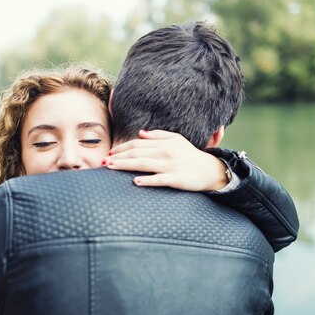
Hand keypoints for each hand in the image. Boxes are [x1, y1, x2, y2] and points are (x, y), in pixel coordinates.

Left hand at [103, 129, 228, 190]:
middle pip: (137, 153)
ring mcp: (171, 165)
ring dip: (124, 165)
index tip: (110, 153)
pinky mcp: (176, 178)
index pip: (138, 143)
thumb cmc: (191, 155)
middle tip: (103, 161)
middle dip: (118, 157)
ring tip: (110, 167)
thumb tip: (140, 133)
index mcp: (164, 143)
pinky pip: (159, 179)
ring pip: (143, 164)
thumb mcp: (177, 140)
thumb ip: (158, 135)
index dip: (122, 147)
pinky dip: (148, 180)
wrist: (211, 170)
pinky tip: (135, 182)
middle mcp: (166, 152)